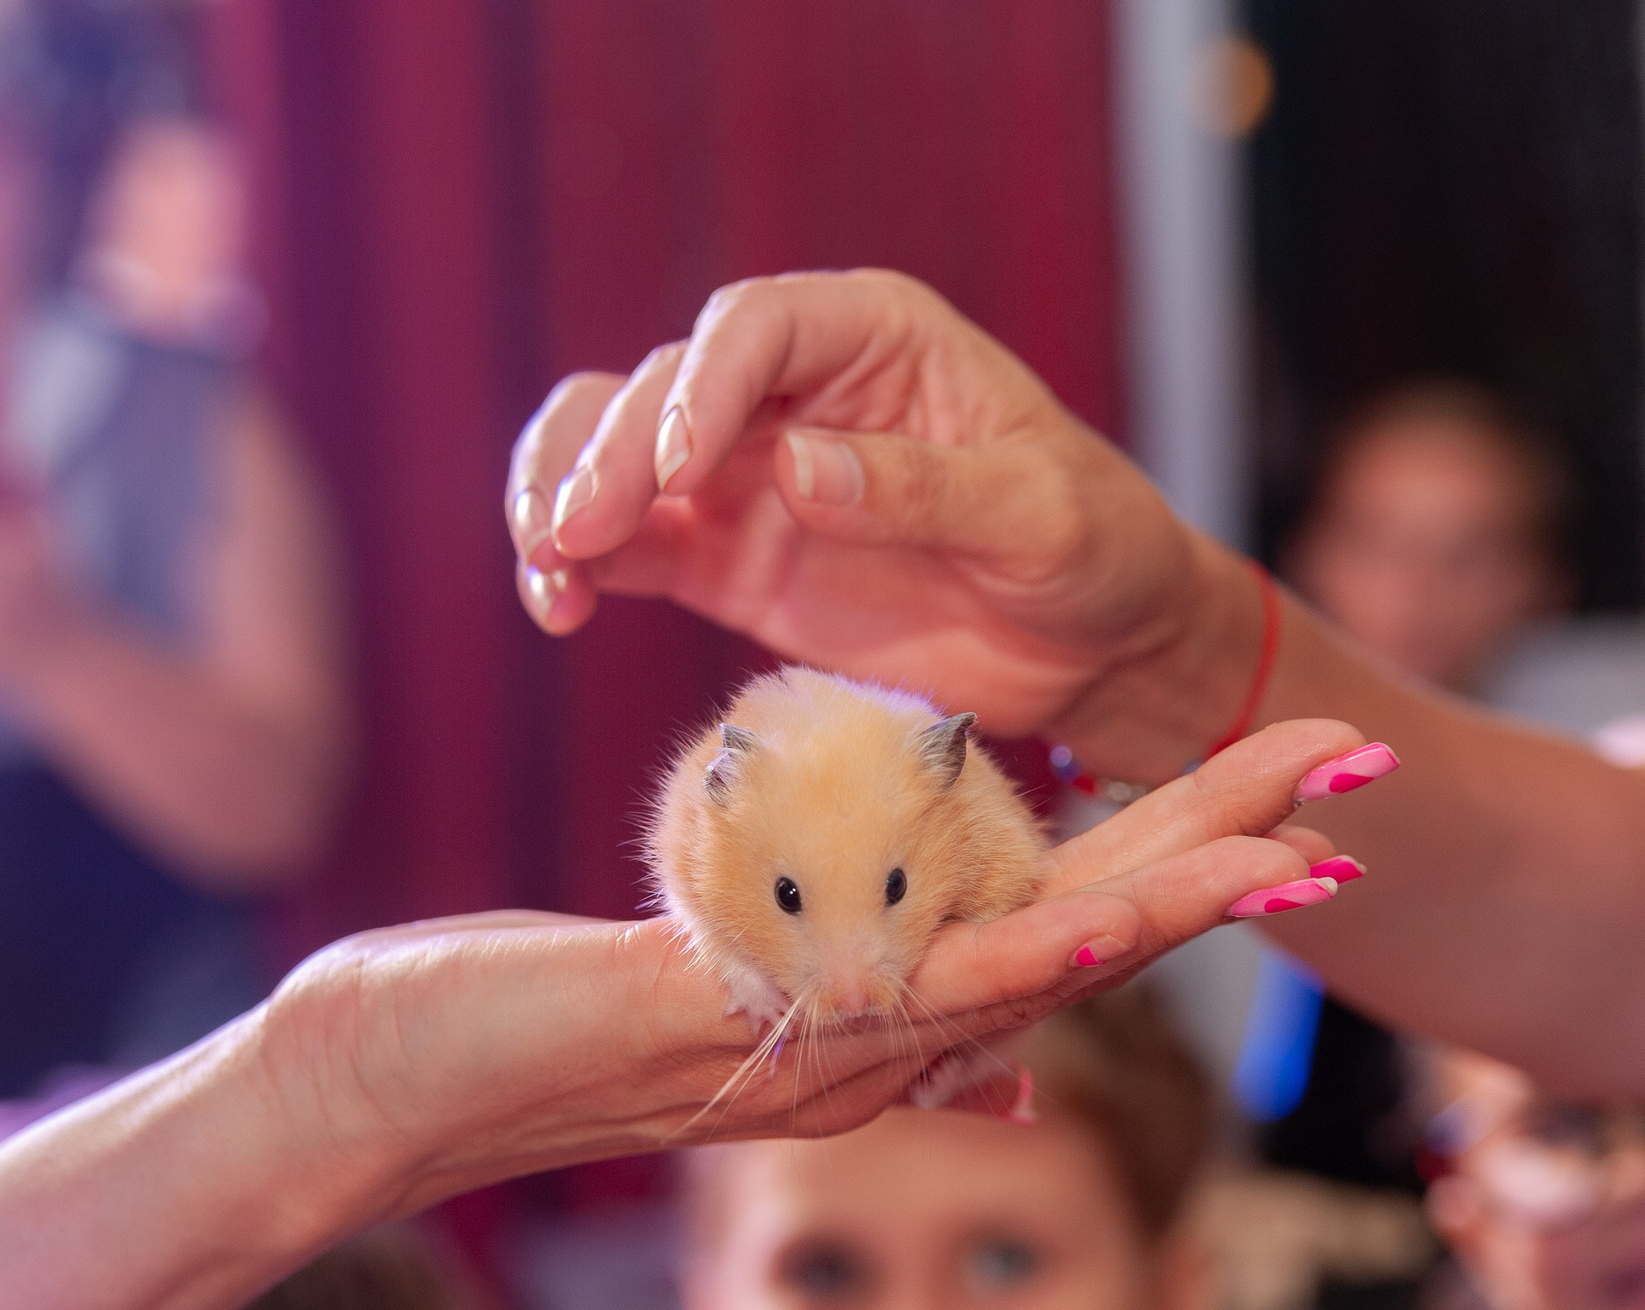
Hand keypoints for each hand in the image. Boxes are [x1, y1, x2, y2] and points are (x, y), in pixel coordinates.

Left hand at [249, 718, 1374, 1217]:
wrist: (389, 1093)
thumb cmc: (524, 1027)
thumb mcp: (720, 998)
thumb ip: (860, 1006)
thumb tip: (988, 1060)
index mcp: (879, 1027)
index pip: (1066, 939)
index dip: (1184, 872)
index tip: (1285, 812)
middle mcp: (884, 1055)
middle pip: (1097, 951)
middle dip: (1231, 863)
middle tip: (1354, 778)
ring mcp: (836, 1058)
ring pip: (1048, 969)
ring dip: (1177, 898)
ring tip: (1295, 835)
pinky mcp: (764, 1039)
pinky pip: (930, 995)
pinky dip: (1040, 946)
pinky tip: (1121, 901)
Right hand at [506, 270, 1264, 781]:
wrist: (1095, 648)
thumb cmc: (1092, 549)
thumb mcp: (1038, 516)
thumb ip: (923, 489)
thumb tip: (792, 468)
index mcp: (875, 337)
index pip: (753, 326)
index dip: (701, 389)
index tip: (678, 471)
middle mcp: (794, 390)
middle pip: (661, 388)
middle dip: (607, 454)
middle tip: (575, 536)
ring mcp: (749, 475)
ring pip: (613, 449)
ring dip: (560, 495)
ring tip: (548, 568)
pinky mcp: (727, 558)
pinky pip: (628, 545)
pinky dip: (578, 567)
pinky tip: (559, 608)